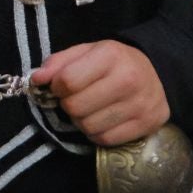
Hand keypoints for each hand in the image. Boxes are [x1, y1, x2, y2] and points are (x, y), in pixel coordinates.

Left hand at [31, 41, 168, 145]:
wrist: (156, 73)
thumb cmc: (113, 63)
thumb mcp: (85, 52)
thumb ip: (58, 63)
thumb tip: (36, 79)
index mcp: (111, 55)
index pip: (68, 80)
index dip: (56, 86)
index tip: (60, 86)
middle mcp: (129, 79)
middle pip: (76, 107)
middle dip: (68, 105)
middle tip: (76, 99)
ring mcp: (141, 104)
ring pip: (89, 126)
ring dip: (82, 121)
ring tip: (90, 109)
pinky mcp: (148, 124)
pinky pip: (106, 139)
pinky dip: (97, 133)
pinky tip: (103, 120)